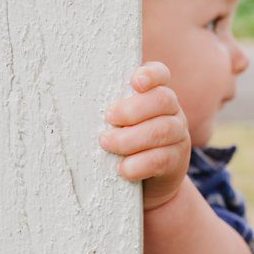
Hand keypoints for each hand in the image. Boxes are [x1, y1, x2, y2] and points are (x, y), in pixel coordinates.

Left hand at [100, 61, 190, 210]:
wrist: (148, 179)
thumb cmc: (125, 140)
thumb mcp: (120, 119)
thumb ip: (111, 105)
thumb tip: (75, 97)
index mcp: (157, 93)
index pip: (161, 74)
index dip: (150, 75)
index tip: (135, 82)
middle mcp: (172, 111)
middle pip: (162, 100)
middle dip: (132, 109)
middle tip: (108, 118)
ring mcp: (178, 135)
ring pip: (161, 130)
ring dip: (130, 138)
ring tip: (107, 143)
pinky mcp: (176, 161)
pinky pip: (161, 159)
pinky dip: (139, 164)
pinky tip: (122, 168)